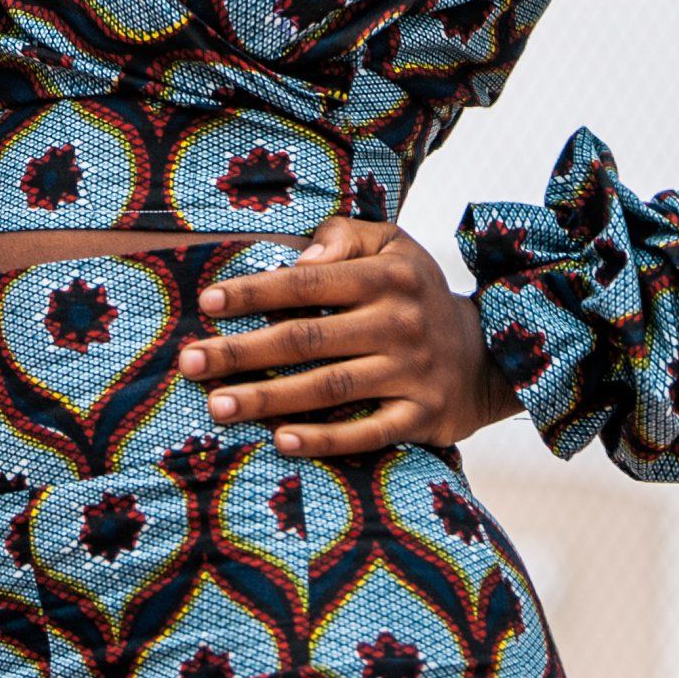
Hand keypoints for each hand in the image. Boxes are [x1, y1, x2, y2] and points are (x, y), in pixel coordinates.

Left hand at [178, 219, 520, 458]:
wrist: (489, 354)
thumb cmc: (416, 293)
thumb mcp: (393, 246)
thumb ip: (345, 236)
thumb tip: (301, 255)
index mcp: (385, 276)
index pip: (307, 282)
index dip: (255, 292)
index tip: (207, 302)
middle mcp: (398, 322)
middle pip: (306, 339)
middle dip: (242, 352)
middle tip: (189, 363)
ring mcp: (411, 373)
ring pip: (328, 389)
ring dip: (267, 400)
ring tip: (217, 406)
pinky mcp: (422, 418)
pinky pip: (366, 433)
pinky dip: (323, 439)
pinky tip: (280, 441)